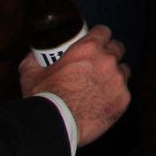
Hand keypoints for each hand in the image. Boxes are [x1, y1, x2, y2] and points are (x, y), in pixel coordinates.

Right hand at [21, 25, 131, 147]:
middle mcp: (108, 60)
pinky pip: (123, 92)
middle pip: (117, 48)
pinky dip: (115, 96)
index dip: (99, 36)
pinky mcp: (123, 98)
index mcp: (88, 48)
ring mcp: (118, 79)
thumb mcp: (31, 74)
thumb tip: (33, 56)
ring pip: (123, 71)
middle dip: (109, 54)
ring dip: (114, 75)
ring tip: (100, 86)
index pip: (103, 31)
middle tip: (97, 65)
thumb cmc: (44, 98)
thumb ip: (33, 61)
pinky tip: (102, 103)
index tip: (94, 43)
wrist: (56, 124)